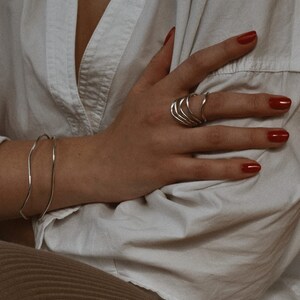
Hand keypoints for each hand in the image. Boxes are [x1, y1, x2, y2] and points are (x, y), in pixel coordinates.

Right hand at [90, 30, 290, 201]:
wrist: (99, 164)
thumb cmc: (123, 128)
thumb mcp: (137, 93)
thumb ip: (157, 64)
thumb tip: (173, 33)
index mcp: (158, 94)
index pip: (193, 66)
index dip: (223, 51)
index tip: (251, 39)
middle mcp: (162, 116)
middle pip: (213, 104)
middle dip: (251, 103)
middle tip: (283, 102)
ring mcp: (164, 144)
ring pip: (213, 137)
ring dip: (250, 137)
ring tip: (280, 135)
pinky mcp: (164, 170)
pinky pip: (202, 168)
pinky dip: (228, 168)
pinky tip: (252, 166)